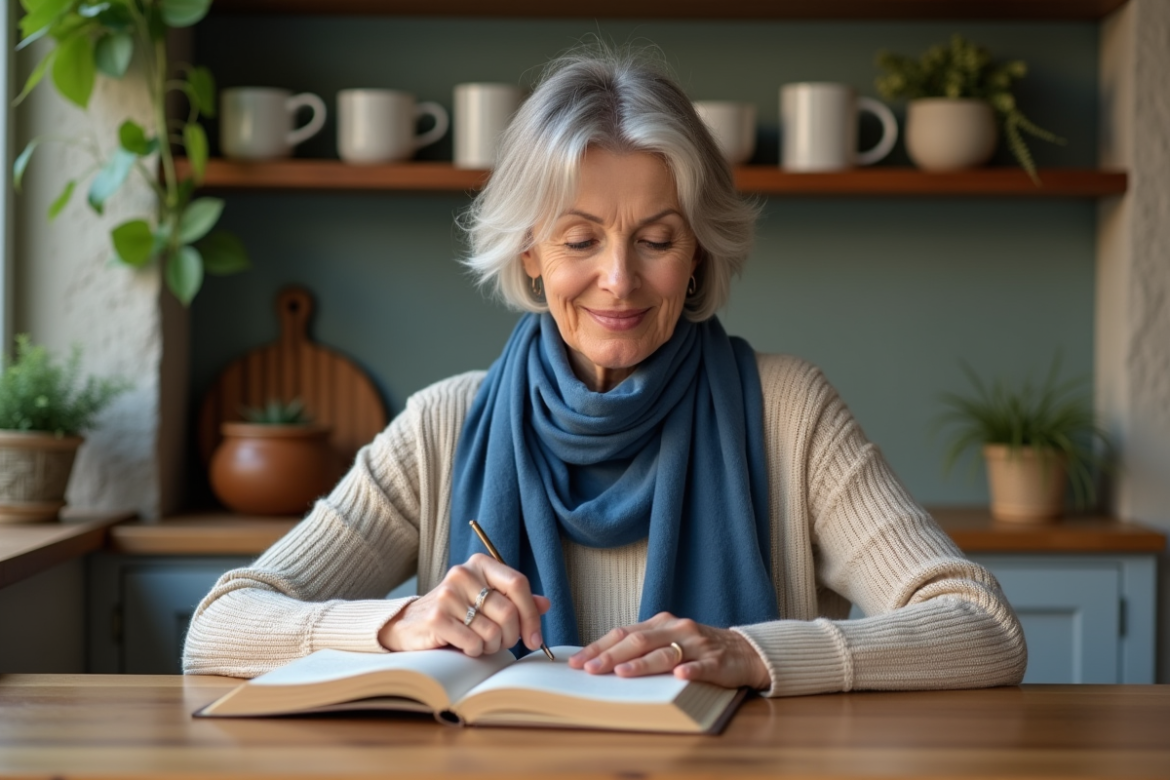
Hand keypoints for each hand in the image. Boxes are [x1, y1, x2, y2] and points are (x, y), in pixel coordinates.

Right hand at [378, 553, 550, 655]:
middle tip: (503, 644)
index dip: (531, 614)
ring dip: (492, 646)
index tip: (535, 638)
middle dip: (511, 636)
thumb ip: (516, 601)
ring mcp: (447, 595)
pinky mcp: (436, 618)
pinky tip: (466, 646)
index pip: (518, 584)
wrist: (410, 624)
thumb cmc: (456, 613)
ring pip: (492, 631)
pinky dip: (475, 651)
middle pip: (508, 611)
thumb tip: (545, 604)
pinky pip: (473, 642)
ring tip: (480, 643)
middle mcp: (463, 574)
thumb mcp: (486, 601)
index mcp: (480, 564)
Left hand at [568, 612, 770, 689]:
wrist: (743, 651)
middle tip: (590, 670)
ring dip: (642, 664)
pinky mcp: (717, 662)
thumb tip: (601, 661)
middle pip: (639, 642)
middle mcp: (676, 629)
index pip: (623, 634)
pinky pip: (702, 666)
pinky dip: (690, 671)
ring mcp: (697, 645)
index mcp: (660, 624)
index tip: (577, 662)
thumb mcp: (668, 641)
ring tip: (622, 673)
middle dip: (611, 656)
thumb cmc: (697, 649)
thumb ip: (641, 647)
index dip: (599, 647)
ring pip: (666, 654)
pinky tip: (680, 677)